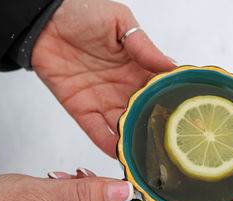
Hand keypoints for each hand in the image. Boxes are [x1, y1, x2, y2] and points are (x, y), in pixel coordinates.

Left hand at [32, 0, 175, 157]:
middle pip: (145, 113)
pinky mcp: (81, 108)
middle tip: (172, 143)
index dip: (172, 102)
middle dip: (157, 128)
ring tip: (149, 153)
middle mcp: (123, 88)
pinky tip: (120, 153)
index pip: (159, 90)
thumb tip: (172, 65)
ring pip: (124, 126)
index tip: (187, 116)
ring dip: (135, 140)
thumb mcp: (120, 23)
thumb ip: (145, 46)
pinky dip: (108, 143)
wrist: (44, 21)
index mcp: (137, 68)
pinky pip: (96, 130)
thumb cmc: (83, 13)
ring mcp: (103, 100)